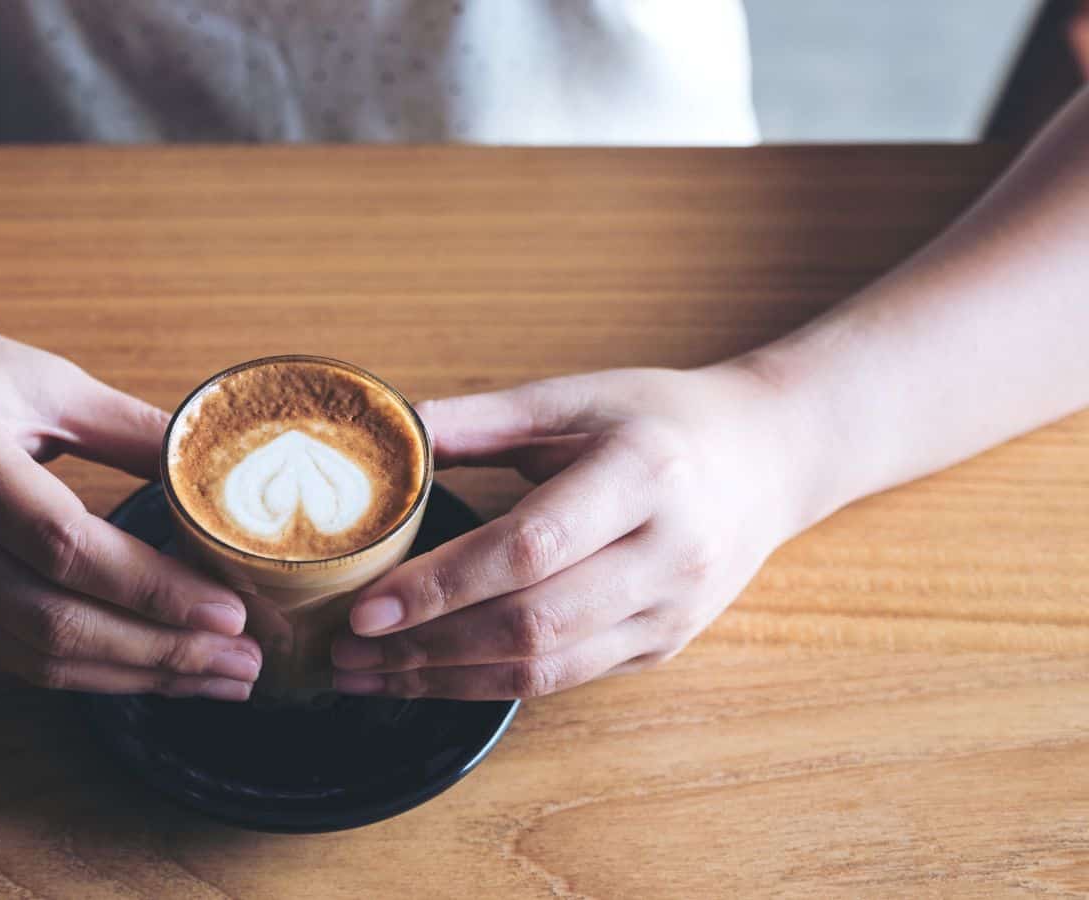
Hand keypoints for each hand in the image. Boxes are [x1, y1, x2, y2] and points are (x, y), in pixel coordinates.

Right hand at [0, 308, 260, 699]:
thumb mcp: (35, 376)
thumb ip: (128, 427)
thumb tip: (218, 469)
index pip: (63, 545)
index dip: (151, 588)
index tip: (230, 609)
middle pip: (52, 620)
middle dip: (161, 652)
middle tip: (245, 661)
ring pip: (34, 656)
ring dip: (135, 675)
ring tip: (217, 677)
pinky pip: (12, 658)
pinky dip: (90, 671)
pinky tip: (151, 669)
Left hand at [330, 364, 809, 699]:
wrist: (768, 460)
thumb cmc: (660, 419)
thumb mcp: (576, 396)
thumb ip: (479, 417)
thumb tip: (386, 428)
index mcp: (643, 474)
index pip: (530, 547)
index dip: (442, 585)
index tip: (366, 607)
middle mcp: (667, 553)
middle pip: (532, 622)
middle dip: (427, 647)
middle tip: (346, 652)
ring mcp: (670, 610)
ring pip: (545, 668)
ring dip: (445, 680)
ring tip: (369, 675)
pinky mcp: (662, 646)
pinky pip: (565, 681)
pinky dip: (487, 686)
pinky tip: (429, 677)